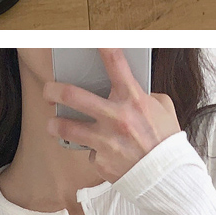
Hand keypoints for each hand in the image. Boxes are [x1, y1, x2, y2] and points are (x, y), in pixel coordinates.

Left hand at [46, 52, 179, 178]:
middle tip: (48, 90)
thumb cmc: (166, 142)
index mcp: (133, 99)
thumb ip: (146, 96)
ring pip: (67, 128)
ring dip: (55, 124)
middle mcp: (116, 117)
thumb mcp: (163, 110)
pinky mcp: (100, 161)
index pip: (115, 63)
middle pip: (73, 96)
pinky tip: (103, 154)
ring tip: (52, 124)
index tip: (89, 36)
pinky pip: (89, 153)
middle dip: (54, 90)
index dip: (102, 45)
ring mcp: (105, 140)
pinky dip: (94, 152)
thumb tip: (134, 90)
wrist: (167, 179)